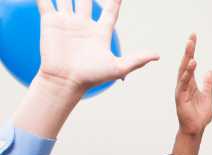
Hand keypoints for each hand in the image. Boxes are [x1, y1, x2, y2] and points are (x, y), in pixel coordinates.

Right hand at [36, 0, 157, 92]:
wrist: (65, 81)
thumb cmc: (91, 77)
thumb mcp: (118, 68)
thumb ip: (137, 60)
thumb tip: (158, 55)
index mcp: (100, 33)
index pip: (111, 12)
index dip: (116, 1)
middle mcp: (84, 25)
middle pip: (88, 1)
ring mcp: (67, 23)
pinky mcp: (50, 22)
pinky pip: (46, 2)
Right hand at [175, 34, 211, 136]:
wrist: (196, 128)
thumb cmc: (200, 114)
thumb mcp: (208, 96)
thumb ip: (208, 84)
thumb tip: (211, 71)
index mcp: (190, 82)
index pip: (190, 63)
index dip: (191, 50)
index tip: (193, 37)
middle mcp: (184, 84)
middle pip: (185, 64)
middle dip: (188, 51)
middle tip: (191, 38)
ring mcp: (181, 90)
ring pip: (183, 72)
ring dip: (187, 60)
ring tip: (191, 49)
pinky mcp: (180, 97)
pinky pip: (183, 84)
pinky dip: (187, 75)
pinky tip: (191, 66)